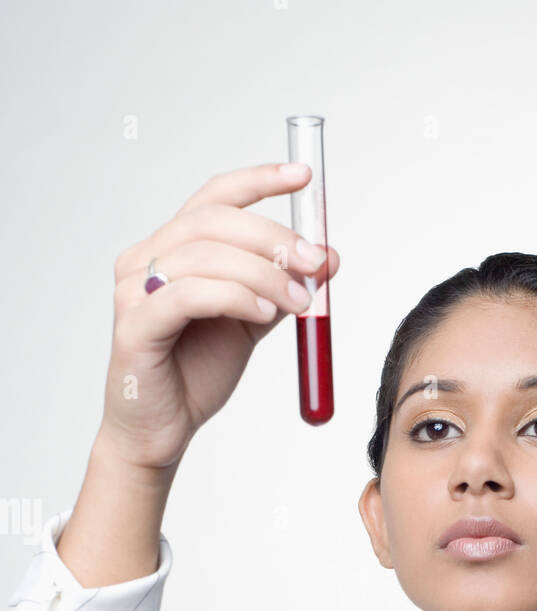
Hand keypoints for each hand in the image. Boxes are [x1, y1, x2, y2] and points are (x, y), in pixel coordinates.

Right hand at [97, 162, 339, 469]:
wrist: (163, 430)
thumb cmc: (196, 373)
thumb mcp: (252, 322)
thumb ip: (281, 288)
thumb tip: (326, 257)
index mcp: (172, 249)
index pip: (214, 198)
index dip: (259, 181)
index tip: (303, 178)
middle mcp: (145, 259)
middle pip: (214, 221)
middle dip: (274, 237)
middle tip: (316, 262)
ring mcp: (134, 290)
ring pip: (207, 256)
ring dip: (264, 274)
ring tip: (300, 302)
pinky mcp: (134, 324)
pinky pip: (190, 295)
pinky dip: (234, 297)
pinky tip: (263, 314)